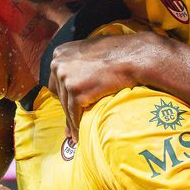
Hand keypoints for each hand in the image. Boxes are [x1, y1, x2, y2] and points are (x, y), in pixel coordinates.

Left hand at [48, 32, 169, 140]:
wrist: (132, 57)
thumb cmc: (116, 54)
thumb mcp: (89, 55)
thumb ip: (76, 66)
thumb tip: (70, 91)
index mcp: (59, 54)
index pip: (56, 81)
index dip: (64, 96)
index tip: (69, 108)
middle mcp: (58, 64)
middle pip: (59, 95)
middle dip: (67, 111)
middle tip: (69, 128)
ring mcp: (66, 77)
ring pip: (65, 106)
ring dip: (71, 122)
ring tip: (76, 135)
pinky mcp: (76, 91)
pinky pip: (74, 113)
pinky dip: (77, 125)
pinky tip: (81, 133)